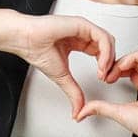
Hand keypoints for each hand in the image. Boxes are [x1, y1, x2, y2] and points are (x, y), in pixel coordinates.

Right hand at [0, 13, 116, 117]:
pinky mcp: (82, 25)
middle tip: (106, 79)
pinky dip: (105, 53)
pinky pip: (102, 38)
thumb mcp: (62, 78)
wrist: (26, 41)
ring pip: (108, 41)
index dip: (105, 67)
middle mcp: (82, 34)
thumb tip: (78, 111)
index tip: (102, 80)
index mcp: (78, 43)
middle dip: (111, 64)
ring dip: (109, 60)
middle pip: (108, 47)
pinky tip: (100, 65)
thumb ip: (73, 92)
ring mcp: (83, 28)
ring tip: (103, 74)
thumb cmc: (38, 51)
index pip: (101, 53)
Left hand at [74, 48, 137, 136]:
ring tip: (113, 70)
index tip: (104, 78)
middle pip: (132, 62)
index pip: (129, 71)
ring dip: (122, 60)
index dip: (114, 70)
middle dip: (116, 65)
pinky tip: (122, 65)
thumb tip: (83, 111)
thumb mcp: (117, 113)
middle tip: (105, 73)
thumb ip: (100, 108)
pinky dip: (132, 57)